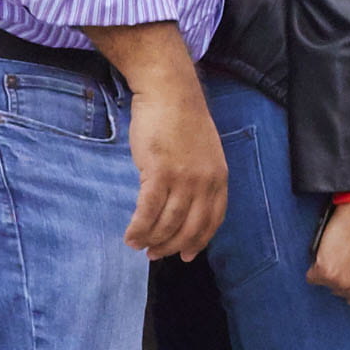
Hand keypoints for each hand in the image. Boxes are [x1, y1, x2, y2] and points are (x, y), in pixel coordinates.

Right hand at [92, 26, 226, 257]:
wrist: (170, 93)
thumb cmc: (181, 120)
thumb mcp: (204, 153)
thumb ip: (199, 179)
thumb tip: (184, 205)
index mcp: (219, 178)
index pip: (213, 220)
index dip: (199, 241)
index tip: (187, 255)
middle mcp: (205, 182)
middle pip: (190, 228)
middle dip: (172, 247)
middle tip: (155, 255)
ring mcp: (184, 178)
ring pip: (168, 223)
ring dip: (152, 240)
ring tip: (138, 246)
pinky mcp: (159, 173)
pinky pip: (148, 211)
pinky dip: (138, 228)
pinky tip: (130, 237)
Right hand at [310, 201, 349, 306]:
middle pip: (338, 291)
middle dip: (339, 276)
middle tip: (344, 258)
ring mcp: (340, 282)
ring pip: (325, 284)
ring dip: (326, 271)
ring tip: (336, 253)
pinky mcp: (325, 273)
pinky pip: (312, 277)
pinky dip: (315, 266)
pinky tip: (326, 253)